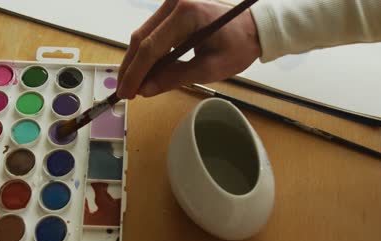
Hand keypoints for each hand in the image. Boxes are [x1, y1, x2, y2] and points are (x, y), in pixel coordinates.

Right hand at [117, 0, 260, 98]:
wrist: (255, 26)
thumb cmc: (239, 46)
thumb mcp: (210, 68)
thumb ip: (175, 78)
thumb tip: (145, 89)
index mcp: (187, 14)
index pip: (151, 47)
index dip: (135, 73)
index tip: (126, 92)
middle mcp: (174, 3)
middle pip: (141, 38)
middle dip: (131, 68)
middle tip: (125, 91)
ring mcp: (172, 4)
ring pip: (143, 35)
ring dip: (137, 61)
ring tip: (133, 85)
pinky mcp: (173, 9)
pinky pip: (153, 32)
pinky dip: (147, 53)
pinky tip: (146, 71)